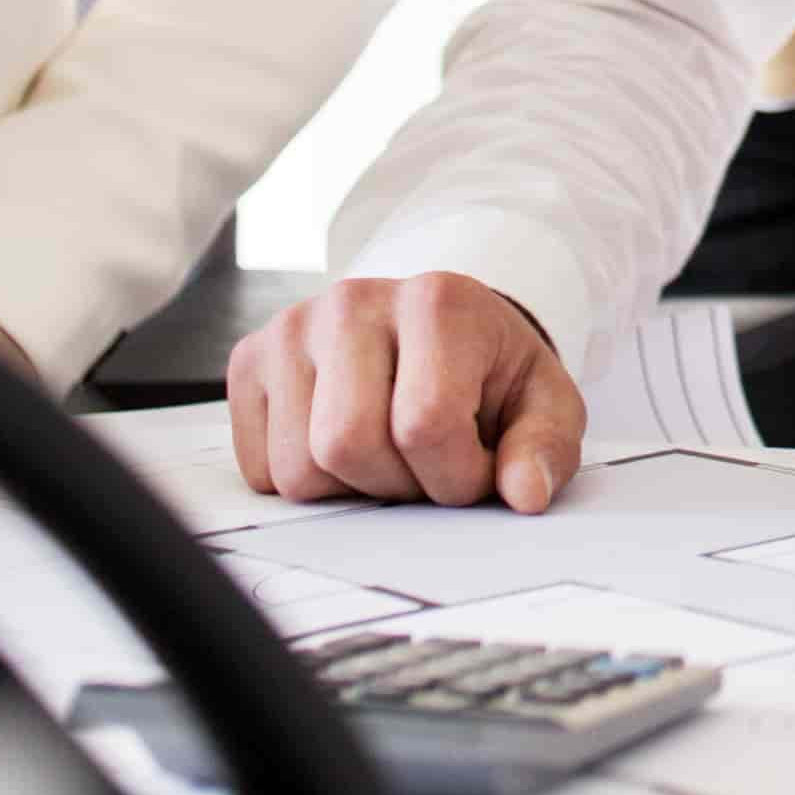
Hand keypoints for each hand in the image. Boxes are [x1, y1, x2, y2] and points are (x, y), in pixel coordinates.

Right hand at [227, 272, 591, 511]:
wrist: (439, 331)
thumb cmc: (488, 372)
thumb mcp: (543, 403)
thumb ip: (545, 447)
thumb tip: (526, 493)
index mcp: (436, 301)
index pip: (424, 424)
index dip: (455, 476)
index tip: (476, 466)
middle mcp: (352, 301)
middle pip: (346, 444)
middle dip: (396, 484)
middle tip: (426, 463)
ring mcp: (291, 327)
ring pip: (298, 468)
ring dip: (352, 488)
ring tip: (387, 451)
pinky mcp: (249, 360)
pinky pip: (260, 469)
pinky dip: (308, 480)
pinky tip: (344, 443)